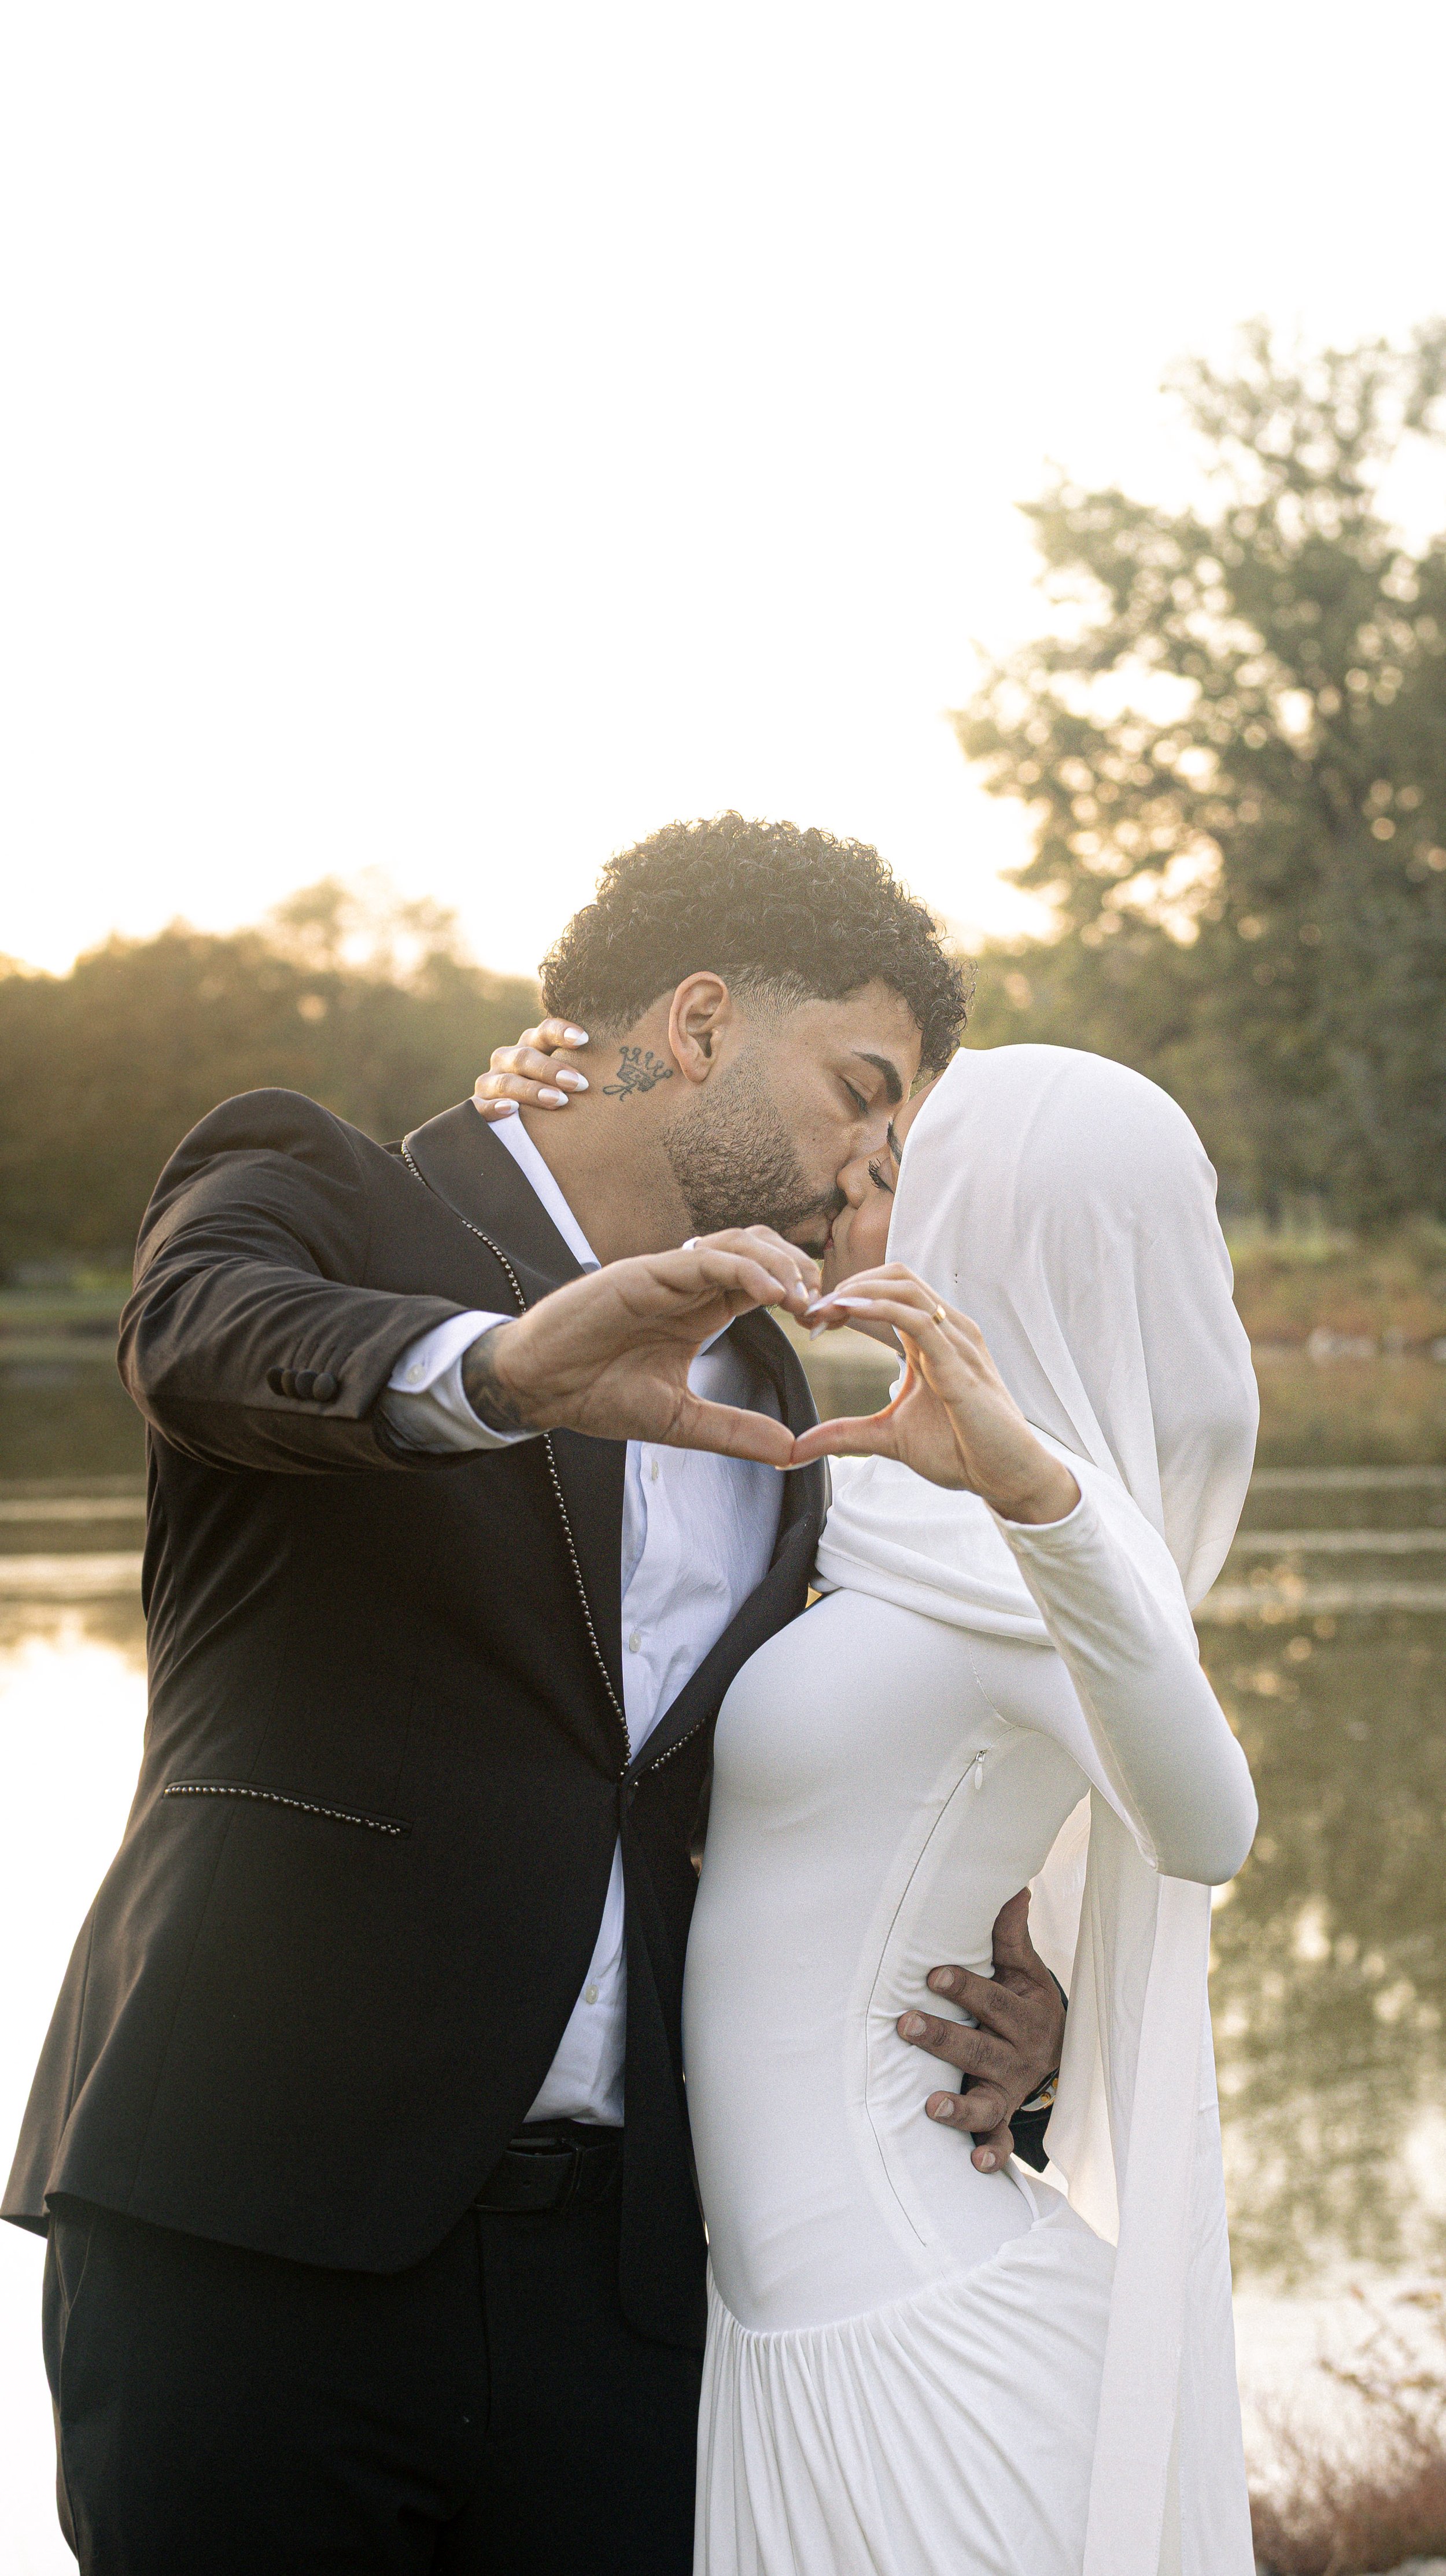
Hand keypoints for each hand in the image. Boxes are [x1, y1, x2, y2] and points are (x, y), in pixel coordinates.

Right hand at [463, 1228, 819, 1460]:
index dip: (802, 1296)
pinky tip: (772, 1293)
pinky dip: (746, 1268)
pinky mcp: (646, 1272)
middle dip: (801, 1273)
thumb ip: (734, 1430)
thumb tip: (791, 1451)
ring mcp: (668, 1274)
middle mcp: (689, 1285)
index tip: (825, 1326)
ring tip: (804, 1300)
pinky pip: (707, 1258)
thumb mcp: (680, 1421)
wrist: (540, 1388)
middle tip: (825, 1310)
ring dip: (780, 1265)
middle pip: (762, 1251)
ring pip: (740, 1244)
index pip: (765, 1284)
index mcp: (701, 1310)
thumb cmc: (598, 1396)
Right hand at [474, 1018, 589, 1119]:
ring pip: (507, 1081)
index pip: (545, 1031)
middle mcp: (508, 1059)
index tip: (585, 1040)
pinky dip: (495, 1108)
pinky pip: (481, 1107)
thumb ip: (586, 1071)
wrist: (505, 1125)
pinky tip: (512, 1111)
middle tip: (580, 1084)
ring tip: (558, 1101)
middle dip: (553, 1069)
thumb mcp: (565, 1083)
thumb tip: (635, 1063)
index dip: (562, 1032)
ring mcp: (490, 1083)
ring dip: (533, 1090)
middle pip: (526, 1056)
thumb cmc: (551, 1099)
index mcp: (531, 1047)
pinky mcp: (477, 1107)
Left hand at [791, 1265, 1079, 1524]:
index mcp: (932, 1339)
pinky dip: (881, 1308)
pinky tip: (849, 1311)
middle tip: (810, 1310)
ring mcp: (956, 1343)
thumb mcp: (888, 1438)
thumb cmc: (960, 1450)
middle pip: (895, 1277)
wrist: (1006, 1476)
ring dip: (857, 1291)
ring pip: (906, 1287)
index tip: (810, 1319)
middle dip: (848, 1284)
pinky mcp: (959, 1365)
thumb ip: (844, 1435)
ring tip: (824, 1308)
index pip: (887, 1292)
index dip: (846, 1296)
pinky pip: (920, 1320)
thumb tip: (794, 1450)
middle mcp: (946, 1330)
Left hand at [896, 1890, 1065, 2171]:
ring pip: (986, 2102)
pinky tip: (973, 2163)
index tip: (932, 1976)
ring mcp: (1012, 2094)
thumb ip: (1010, 1937)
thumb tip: (1013, 1886)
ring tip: (930, 2106)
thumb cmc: (1026, 2005)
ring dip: (960, 2107)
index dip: (964, 1988)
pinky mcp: (1004, 2122)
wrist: (1059, 2059)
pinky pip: (1000, 2145)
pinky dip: (989, 2156)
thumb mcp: (1026, 1973)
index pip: (994, 2001)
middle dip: (943, 2039)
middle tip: (905, 2026)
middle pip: (980, 2050)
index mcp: (1027, 2015)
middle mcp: (1021, 2057)